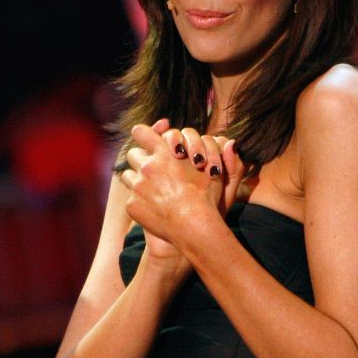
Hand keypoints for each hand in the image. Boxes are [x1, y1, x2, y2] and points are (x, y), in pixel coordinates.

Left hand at [119, 121, 245, 249]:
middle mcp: (147, 166)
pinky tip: (152, 207)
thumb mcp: (215, 173)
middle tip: (151, 169)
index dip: (142, 134)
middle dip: (140, 159)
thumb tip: (229, 141)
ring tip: (151, 189)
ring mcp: (137, 186)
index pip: (141, 132)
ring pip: (128, 175)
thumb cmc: (207, 198)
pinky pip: (130, 197)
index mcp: (163, 153)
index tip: (145, 138)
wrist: (193, 226)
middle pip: (133, 154)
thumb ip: (216, 154)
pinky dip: (139, 201)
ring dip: (137, 180)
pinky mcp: (132, 204)